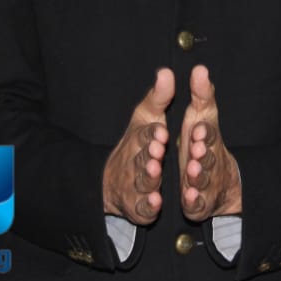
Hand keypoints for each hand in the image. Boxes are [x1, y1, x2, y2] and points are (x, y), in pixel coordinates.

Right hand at [103, 69, 173, 224]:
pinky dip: (147, 205)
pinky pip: (142, 208)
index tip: (161, 131)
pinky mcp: (139, 207)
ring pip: (142, 182)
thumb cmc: (138, 144)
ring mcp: (136, 185)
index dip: (152, 134)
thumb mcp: (148, 118)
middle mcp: (136, 162)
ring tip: (156, 172)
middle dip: (149, 154)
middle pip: (142, 158)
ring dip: (148, 177)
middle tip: (158, 150)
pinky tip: (155, 202)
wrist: (115, 182)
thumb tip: (166, 72)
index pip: (145, 135)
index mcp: (141, 139)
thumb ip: (159, 97)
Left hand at [178, 65, 240, 220]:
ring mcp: (204, 183)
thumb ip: (201, 95)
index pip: (208, 134)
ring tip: (192, 170)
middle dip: (203, 153)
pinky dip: (194, 200)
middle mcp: (209, 161)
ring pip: (202, 180)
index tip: (197, 129)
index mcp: (207, 139)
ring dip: (198, 175)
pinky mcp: (198, 203)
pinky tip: (189, 196)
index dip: (204, 132)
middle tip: (196, 148)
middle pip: (208, 157)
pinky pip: (197, 203)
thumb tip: (200, 68)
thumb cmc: (203, 144)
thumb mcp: (202, 117)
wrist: (218, 184)